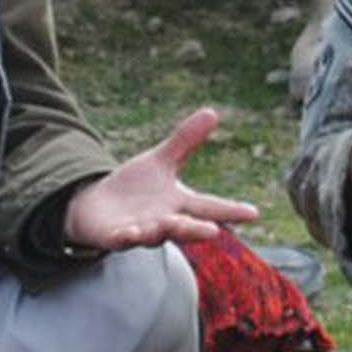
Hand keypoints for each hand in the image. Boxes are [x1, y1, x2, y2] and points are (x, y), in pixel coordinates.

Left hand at [66, 106, 261, 249]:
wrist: (98, 206)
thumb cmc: (135, 187)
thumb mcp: (161, 161)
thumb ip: (185, 141)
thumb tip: (213, 112)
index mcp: (179, 204)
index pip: (209, 207)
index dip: (231, 211)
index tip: (254, 213)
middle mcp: (164, 222)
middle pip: (185, 228)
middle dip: (197, 230)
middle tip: (214, 232)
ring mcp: (141, 231)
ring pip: (155, 235)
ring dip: (162, 231)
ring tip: (168, 224)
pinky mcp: (116, 236)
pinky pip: (122, 239)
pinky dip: (127, 236)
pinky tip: (129, 231)